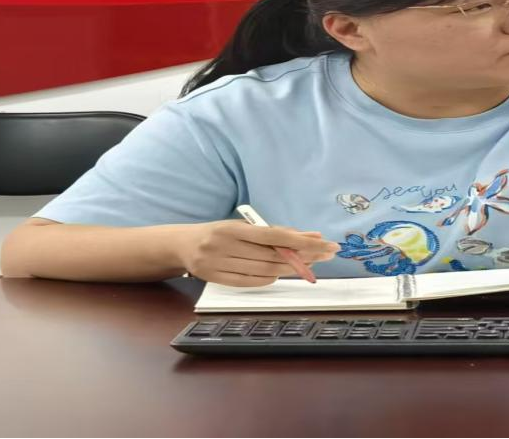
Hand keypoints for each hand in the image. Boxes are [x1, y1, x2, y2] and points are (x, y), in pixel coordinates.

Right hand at [175, 220, 338, 286]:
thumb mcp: (243, 227)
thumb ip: (274, 232)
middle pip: (271, 256)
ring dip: (289, 269)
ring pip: (263, 271)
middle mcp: (224, 246)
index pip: (273, 236)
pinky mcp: (216, 280)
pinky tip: (280, 273)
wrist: (183, 245)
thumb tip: (309, 236)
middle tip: (325, 254)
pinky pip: (250, 282)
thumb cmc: (219, 233)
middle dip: (303, 256)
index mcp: (232, 228)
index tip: (324, 243)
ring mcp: (219, 264)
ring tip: (308, 264)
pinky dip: (269, 279)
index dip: (301, 241)